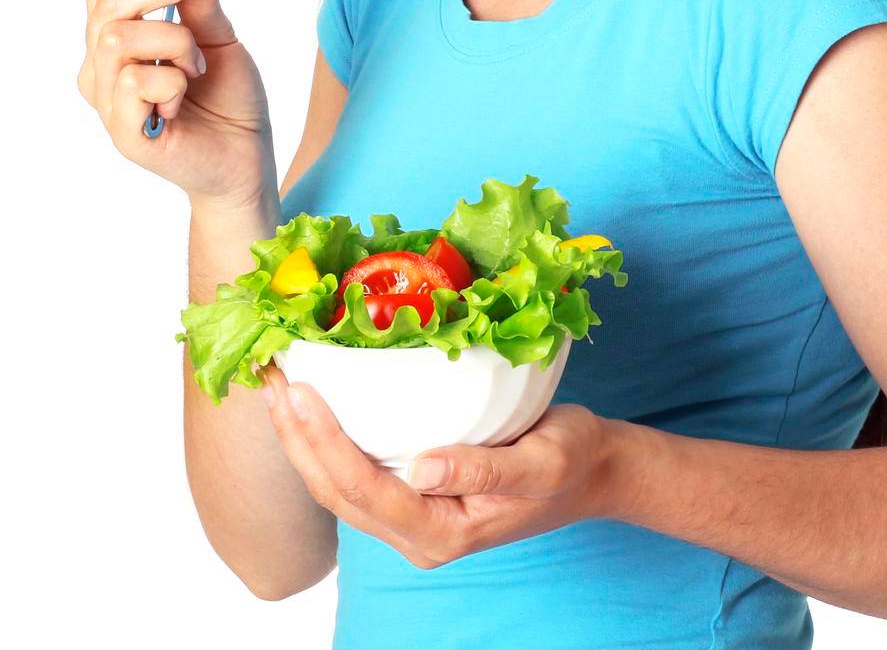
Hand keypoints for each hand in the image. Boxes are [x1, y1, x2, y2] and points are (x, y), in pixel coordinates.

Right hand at [78, 0, 274, 207]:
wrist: (247, 158)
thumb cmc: (228, 98)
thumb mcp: (222, 35)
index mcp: (117, 30)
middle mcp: (100, 62)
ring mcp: (106, 97)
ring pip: (121, 34)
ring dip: (178, 40)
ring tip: (200, 64)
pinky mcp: (122, 130)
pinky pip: (135, 80)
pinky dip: (175, 79)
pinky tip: (187, 98)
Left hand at [259, 361, 619, 569]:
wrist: (589, 471)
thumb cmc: (570, 461)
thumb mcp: (541, 462)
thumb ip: (485, 468)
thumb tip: (422, 467)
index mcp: (442, 533)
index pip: (364, 489)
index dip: (324, 442)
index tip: (298, 392)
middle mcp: (416, 534)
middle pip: (336, 491)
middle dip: (295, 437)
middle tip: (270, 378)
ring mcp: (411, 517)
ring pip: (337, 485)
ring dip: (301, 437)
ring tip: (276, 385)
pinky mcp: (412, 493)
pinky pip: (356, 470)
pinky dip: (326, 437)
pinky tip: (313, 403)